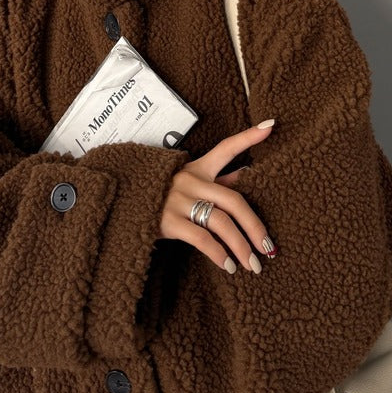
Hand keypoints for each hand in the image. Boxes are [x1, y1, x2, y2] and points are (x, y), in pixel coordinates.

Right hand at [157, 120, 277, 273]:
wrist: (120, 204)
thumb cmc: (160, 195)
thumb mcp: (187, 182)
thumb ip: (216, 181)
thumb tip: (246, 175)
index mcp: (197, 168)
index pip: (226, 148)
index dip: (248, 137)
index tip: (271, 125)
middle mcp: (190, 181)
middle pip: (233, 200)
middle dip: (255, 227)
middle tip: (269, 249)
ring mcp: (179, 200)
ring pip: (222, 222)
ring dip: (241, 246)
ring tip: (252, 265)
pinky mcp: (169, 221)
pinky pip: (202, 239)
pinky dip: (219, 255)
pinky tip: (228, 267)